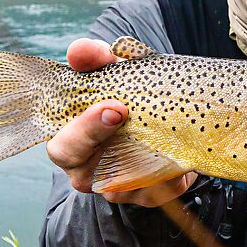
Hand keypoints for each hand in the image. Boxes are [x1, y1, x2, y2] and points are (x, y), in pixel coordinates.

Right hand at [45, 38, 196, 206]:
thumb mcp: (114, 70)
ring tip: (163, 135)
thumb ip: (95, 58)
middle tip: (124, 112)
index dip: (82, 130)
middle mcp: (89, 170)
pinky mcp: (150, 195)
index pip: (62, 147)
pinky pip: (161, 192)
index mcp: (72, 142)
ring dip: (143, 161)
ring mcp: (119, 187)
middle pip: (84, 175)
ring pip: (124, 188)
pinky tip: (184, 159)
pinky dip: (172, 176)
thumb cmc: (127, 95)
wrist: (168, 116)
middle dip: (104, 143)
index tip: (113, 106)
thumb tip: (80, 50)